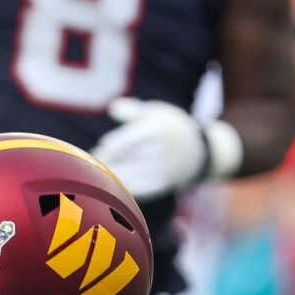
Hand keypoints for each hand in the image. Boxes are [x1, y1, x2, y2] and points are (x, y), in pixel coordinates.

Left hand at [91, 98, 206, 199]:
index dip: (109, 147)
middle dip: (107, 160)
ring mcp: (162, 169)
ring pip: (127, 175)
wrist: (198, 152)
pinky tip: (113, 182)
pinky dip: (122, 185)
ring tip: (102, 170)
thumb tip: (113, 107)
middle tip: (97, 160)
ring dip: (111, 174)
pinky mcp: (161, 184)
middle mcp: (160, 150)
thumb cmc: (169, 127)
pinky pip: (136, 188)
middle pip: (123, 159)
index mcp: (157, 129)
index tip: (100, 148)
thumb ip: (132, 110)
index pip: (125, 141)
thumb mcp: (155, 112)